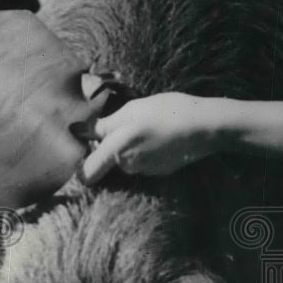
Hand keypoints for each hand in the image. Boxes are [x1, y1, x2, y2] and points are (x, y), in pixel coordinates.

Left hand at [80, 93, 226, 184]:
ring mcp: (146, 170)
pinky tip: (161, 136)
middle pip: (108, 159)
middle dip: (112, 144)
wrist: (204, 127)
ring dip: (131, 145)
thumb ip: (102, 126)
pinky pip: (145, 161)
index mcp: (116, 150)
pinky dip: (148, 150)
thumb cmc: (166, 112)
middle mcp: (128, 166)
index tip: (82, 150)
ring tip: (147, 126)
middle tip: (127, 123)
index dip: (80, 163)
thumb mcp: (131, 111)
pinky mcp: (161, 171)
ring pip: (127, 159)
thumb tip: (77, 131)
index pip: (87, 172)